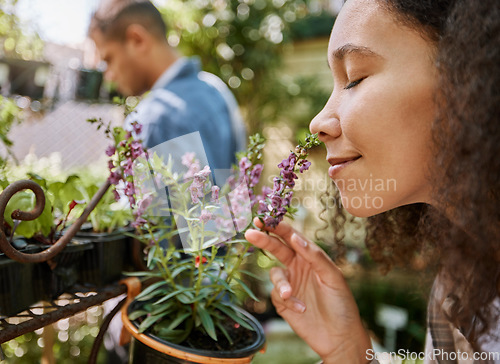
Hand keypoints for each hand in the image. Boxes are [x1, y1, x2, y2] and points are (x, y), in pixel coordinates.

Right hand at [245, 219, 371, 363]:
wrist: (340, 337)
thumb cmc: (341, 303)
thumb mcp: (332, 276)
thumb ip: (314, 256)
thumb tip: (295, 237)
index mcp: (310, 257)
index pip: (292, 237)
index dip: (278, 227)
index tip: (265, 219)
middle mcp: (298, 267)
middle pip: (277, 249)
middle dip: (264, 240)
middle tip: (251, 233)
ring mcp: (290, 284)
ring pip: (275, 274)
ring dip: (281, 283)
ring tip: (289, 294)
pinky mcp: (283, 302)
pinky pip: (276, 295)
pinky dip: (287, 300)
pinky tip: (302, 309)